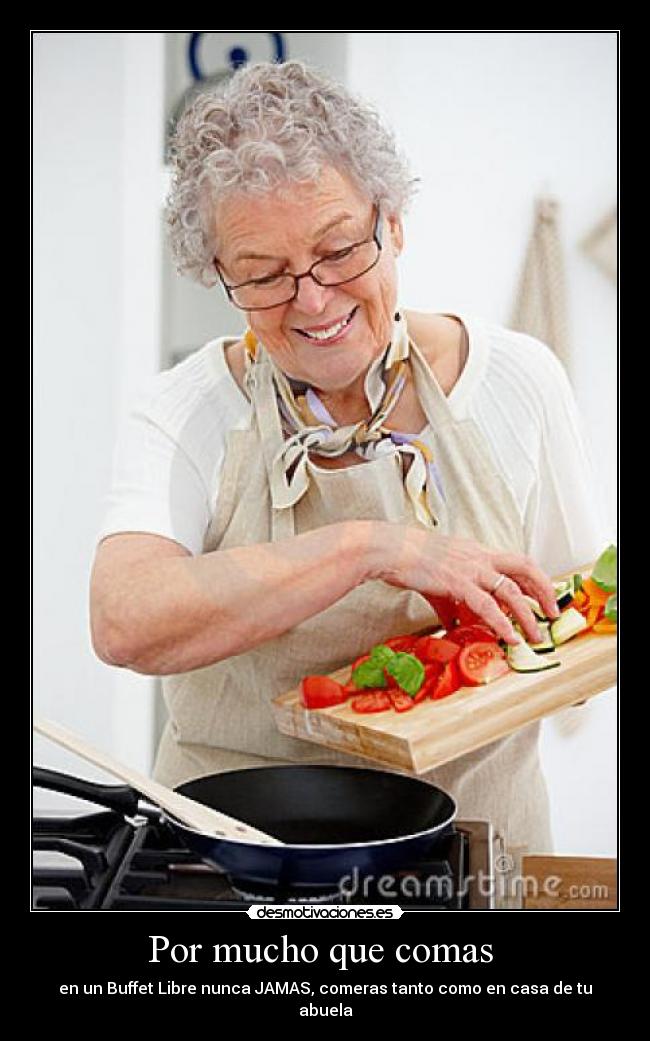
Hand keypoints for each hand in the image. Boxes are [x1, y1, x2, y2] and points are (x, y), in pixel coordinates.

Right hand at [365, 524, 559, 644]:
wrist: (388, 550)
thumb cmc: (407, 559)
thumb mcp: (436, 579)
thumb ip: (451, 602)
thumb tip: (455, 625)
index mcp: (475, 552)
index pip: (515, 561)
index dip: (533, 579)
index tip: (543, 596)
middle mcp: (478, 556)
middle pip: (524, 567)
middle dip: (543, 591)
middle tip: (552, 613)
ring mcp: (470, 567)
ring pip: (511, 590)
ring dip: (527, 614)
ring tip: (536, 635)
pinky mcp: (458, 581)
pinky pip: (488, 605)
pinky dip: (503, 622)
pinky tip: (510, 637)